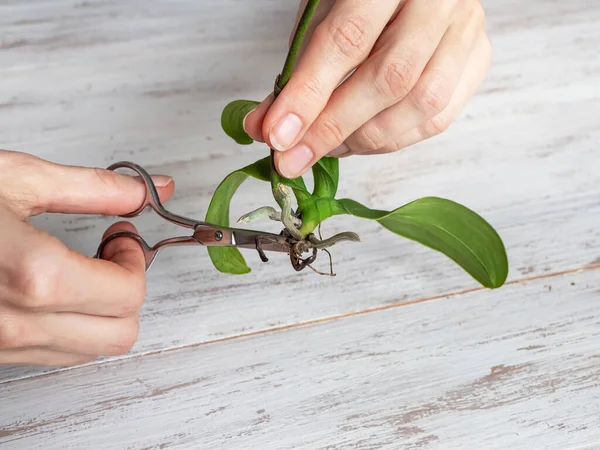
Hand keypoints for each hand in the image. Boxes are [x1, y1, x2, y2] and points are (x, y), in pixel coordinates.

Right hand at [0, 150, 173, 366]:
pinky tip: (55, 286)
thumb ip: (96, 188)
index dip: (136, 260)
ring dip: (103, 309)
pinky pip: (53, 353)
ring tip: (82, 266)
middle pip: (119, 335)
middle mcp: (14, 323)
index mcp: (31, 275)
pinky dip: (72, 323)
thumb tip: (151, 190)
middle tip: (110, 252)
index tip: (121, 233)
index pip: (128, 295)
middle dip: (128, 290)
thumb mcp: (18, 179)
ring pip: (90, 351)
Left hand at [244, 0, 491, 177]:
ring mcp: (466, 29)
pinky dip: (396, 139)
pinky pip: (440, 117)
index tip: (277, 135)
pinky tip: (365, 139)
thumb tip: (267, 128)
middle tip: (295, 156)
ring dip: (367, 139)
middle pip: (391, 78)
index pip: (348, 39)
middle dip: (334, 127)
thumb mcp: (320, 17)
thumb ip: (296, 71)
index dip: (309, 94)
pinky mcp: (478, 58)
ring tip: (330, 146)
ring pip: (422, 104)